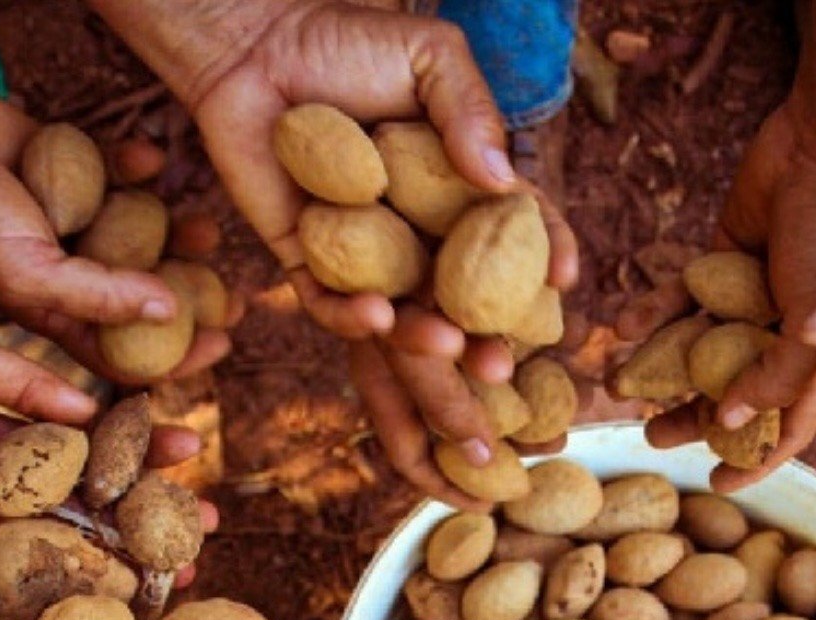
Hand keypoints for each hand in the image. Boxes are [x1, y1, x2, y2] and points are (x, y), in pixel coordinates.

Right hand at [0, 85, 225, 382]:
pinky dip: (135, 166)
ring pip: (138, 234)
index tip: (222, 348)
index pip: (121, 351)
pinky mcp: (67, 168)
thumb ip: (99, 297)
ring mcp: (67, 219)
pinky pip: (114, 171)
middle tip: (239, 299)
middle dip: (191, 299)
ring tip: (208, 230)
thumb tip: (171, 313)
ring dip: (176, 234)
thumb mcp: (28, 276)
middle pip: (140, 295)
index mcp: (52, 312)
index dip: (173, 358)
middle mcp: (64, 271)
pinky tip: (151, 157)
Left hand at [0, 329, 217, 619]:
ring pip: (68, 572)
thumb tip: (95, 408)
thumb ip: (27, 382)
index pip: (97, 456)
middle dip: (155, 525)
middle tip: (208, 530)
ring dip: (127, 581)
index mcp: (14, 450)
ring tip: (184, 581)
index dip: (146, 456)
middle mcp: (8, 506)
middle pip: (98, 522)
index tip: (193, 451)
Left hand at [148, 0, 574, 504]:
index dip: (541, 268)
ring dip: (429, 353)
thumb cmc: (347, 42)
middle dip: (488, 356)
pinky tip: (380, 319)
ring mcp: (365, 260)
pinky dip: (355, 319)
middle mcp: (419, 239)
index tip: (563, 289)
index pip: (514, 242)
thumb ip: (471, 111)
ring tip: (456, 359)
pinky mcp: (305, 266)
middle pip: (462, 310)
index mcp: (460, 196)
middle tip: (509, 382)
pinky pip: (331, 308)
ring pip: (403, 327)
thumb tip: (503, 181)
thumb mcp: (430, 58)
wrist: (252, 45)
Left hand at [645, 105, 815, 490]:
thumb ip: (781, 374)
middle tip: (650, 434)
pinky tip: (618, 325)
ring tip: (614, 380)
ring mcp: (752, 295)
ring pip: (698, 345)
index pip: (792, 423)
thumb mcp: (815, 318)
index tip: (719, 481)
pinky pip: (682, 296)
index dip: (759, 458)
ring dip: (657, 363)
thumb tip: (732, 417)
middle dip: (692, 414)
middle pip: (735, 389)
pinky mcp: (722, 260)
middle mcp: (787, 330)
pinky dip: (651, 310)